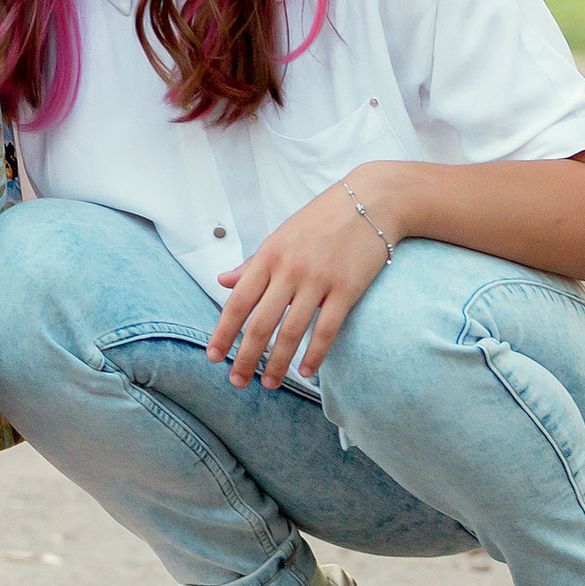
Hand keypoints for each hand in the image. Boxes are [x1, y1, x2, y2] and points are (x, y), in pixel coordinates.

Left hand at [208, 176, 394, 390]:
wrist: (370, 201)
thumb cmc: (322, 219)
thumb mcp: (281, 236)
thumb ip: (252, 264)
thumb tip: (222, 281)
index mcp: (268, 256)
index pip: (238, 302)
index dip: (223, 332)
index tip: (214, 356)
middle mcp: (288, 270)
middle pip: (260, 324)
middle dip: (245, 357)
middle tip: (237, 382)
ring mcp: (318, 280)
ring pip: (290, 332)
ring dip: (277, 363)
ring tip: (269, 384)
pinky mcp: (346, 289)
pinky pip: (326, 330)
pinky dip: (314, 355)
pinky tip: (306, 372)